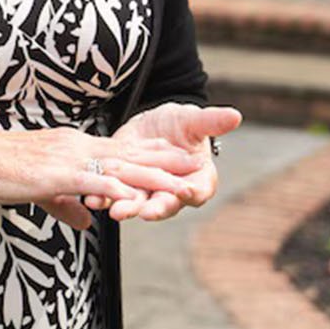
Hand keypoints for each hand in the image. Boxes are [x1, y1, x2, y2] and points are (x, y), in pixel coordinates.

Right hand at [0, 126, 204, 231]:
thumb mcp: (39, 188)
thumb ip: (66, 203)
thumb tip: (87, 222)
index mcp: (74, 146)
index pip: (121, 148)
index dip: (152, 152)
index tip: (179, 154)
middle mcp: (78, 146)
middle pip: (131, 155)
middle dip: (165, 162)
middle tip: (196, 164)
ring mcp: (69, 158)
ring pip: (121, 168)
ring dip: (154, 178)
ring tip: (182, 184)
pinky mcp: (56, 173)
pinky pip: (94, 182)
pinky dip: (117, 190)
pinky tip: (138, 198)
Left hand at [85, 103, 241, 223]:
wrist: (152, 125)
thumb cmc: (181, 125)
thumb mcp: (193, 120)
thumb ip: (211, 122)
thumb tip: (236, 116)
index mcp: (197, 179)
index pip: (198, 190)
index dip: (193, 192)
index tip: (187, 192)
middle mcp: (173, 191)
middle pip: (167, 203)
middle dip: (155, 209)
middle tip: (146, 213)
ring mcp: (147, 191)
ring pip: (139, 204)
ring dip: (127, 208)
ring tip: (115, 211)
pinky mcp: (124, 186)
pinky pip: (114, 196)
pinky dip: (104, 198)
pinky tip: (93, 199)